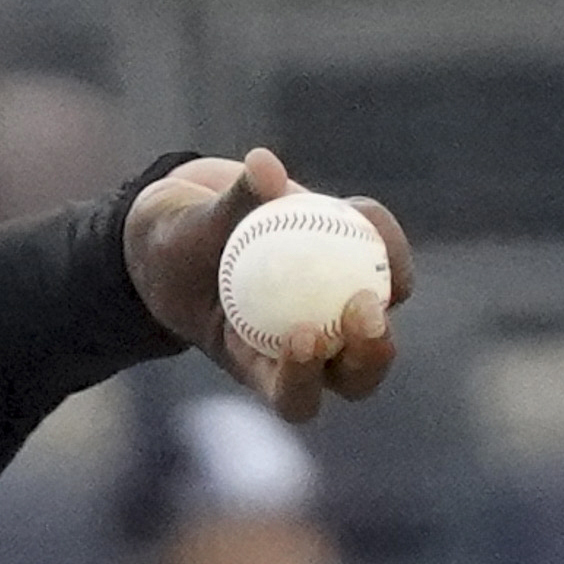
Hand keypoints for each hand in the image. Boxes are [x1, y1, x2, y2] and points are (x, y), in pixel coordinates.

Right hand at [124, 148, 410, 423]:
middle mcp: (306, 350)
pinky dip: (378, 237)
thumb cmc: (175, 245)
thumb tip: (264, 166)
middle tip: (361, 307)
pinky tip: (360, 208)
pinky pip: (382, 265)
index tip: (301, 334)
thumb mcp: (185, 231)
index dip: (305, 379)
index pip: (294, 398)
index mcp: (261, 366)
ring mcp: (333, 313)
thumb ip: (226, 206)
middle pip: (355, 377)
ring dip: (388, 289)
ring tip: (370, 246)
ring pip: (380, 324)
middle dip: (370, 353)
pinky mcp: (352, 273)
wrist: (194, 223)